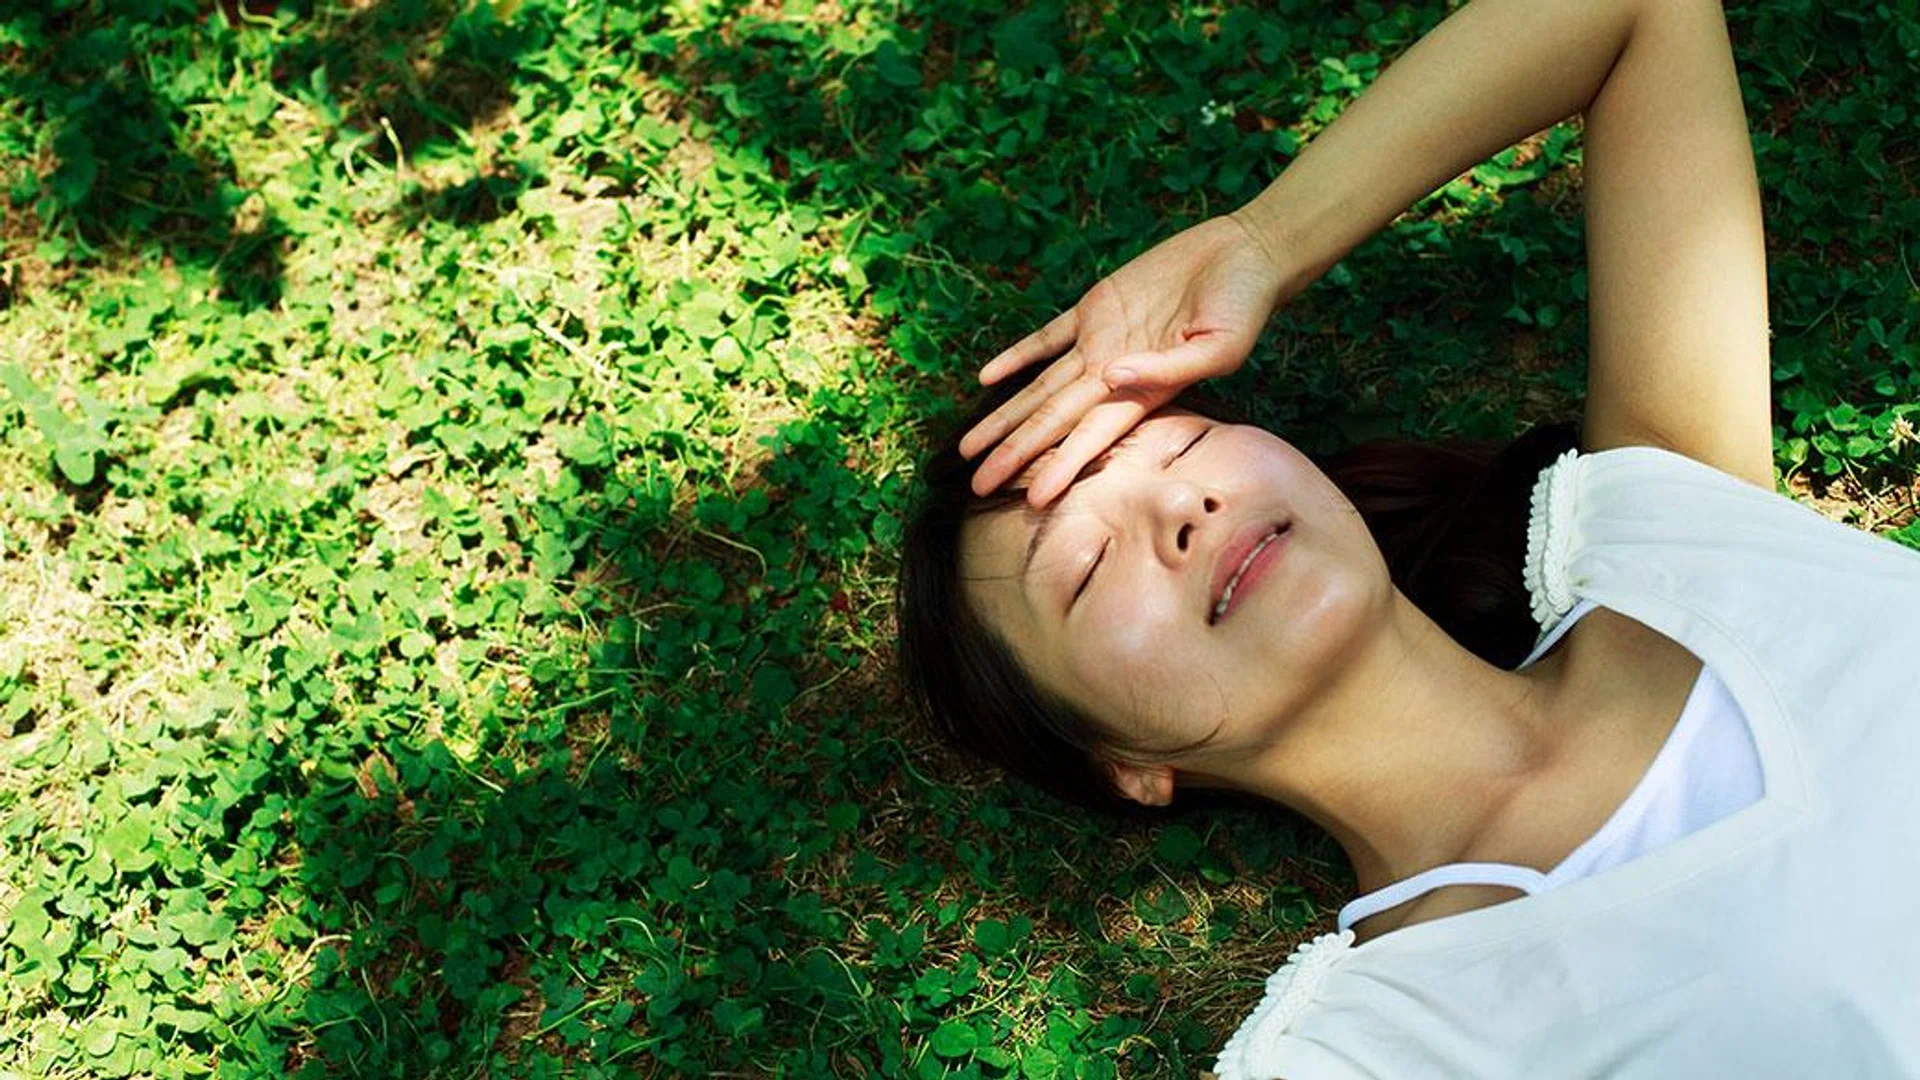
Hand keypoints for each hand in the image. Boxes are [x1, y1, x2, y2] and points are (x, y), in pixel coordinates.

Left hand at [959, 212, 1289, 505]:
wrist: (1244, 255)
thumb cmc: (1244, 307)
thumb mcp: (1219, 347)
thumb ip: (1168, 369)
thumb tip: (1112, 377)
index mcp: (1145, 392)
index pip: (1092, 437)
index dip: (1062, 466)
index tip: (1032, 497)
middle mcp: (1114, 375)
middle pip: (1053, 420)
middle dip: (1016, 453)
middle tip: (977, 484)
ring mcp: (1099, 342)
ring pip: (1040, 387)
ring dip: (1006, 416)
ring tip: (969, 447)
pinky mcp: (1095, 307)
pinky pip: (1046, 337)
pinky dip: (1017, 354)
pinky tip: (986, 377)